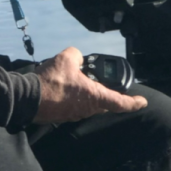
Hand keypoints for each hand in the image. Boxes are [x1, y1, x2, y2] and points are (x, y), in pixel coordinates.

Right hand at [33, 47, 147, 122]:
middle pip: (104, 102)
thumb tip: (78, 59)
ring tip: (80, 79)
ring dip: (88, 93)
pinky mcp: (64, 115)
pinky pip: (76, 105)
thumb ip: (77, 55)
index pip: (120, 103)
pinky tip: (66, 86)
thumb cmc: (50, 80)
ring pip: (89, 104)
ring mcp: (75, 114)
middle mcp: (87, 109)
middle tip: (104, 81)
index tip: (142, 102)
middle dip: (107, 93)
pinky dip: (76, 97)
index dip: (133, 103)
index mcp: (94, 96)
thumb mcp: (66, 58)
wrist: (28, 98)